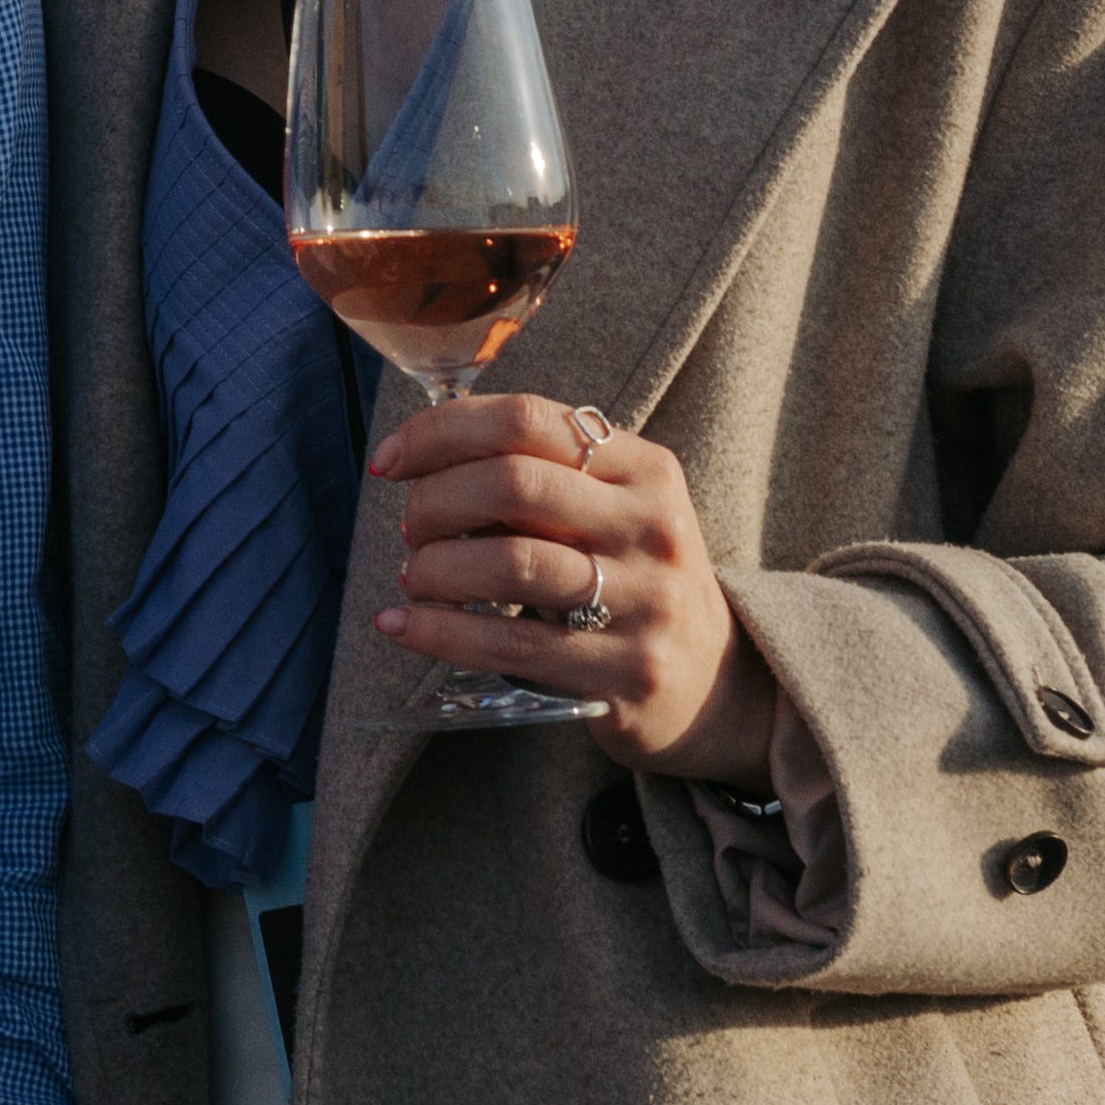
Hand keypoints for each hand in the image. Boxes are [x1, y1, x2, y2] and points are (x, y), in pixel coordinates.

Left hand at [370, 392, 778, 786]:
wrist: (714, 684)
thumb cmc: (632, 581)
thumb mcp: (613, 511)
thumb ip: (541, 474)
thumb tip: (425, 458)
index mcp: (645, 468)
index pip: (527, 420)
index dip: (443, 431)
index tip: (391, 460)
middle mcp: (652, 525)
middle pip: (514, 483)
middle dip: (435, 500)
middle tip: (410, 526)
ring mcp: (646, 600)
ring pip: (511, 563)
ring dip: (435, 566)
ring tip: (414, 576)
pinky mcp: (628, 670)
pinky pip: (512, 645)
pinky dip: (440, 631)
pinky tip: (401, 625)